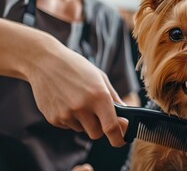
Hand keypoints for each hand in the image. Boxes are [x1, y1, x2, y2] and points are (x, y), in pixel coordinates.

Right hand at [0, 19, 126, 146]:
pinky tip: (65, 101)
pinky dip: (71, 119)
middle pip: (97, 133)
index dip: (118, 139)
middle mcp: (83, 107)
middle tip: (96, 113)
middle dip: (100, 127)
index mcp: (99, 96)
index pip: (111, 128)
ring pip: (82, 129)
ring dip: (84, 121)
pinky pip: (69, 126)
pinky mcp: (53, 118)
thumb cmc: (77, 68)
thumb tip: (125, 116)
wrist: (44, 63)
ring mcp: (66, 114)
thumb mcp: (100, 78)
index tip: (121, 141)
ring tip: (77, 100)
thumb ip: (114, 99)